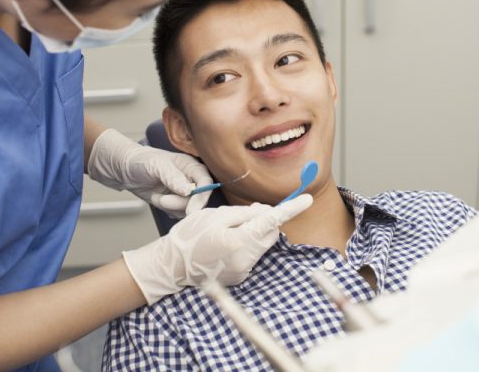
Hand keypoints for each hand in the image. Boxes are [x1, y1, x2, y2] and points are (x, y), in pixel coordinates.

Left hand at [88, 129, 213, 216]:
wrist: (124, 170)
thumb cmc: (141, 161)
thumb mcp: (156, 165)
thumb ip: (173, 176)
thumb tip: (189, 191)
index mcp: (191, 166)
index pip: (206, 182)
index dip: (202, 195)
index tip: (191, 208)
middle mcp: (191, 179)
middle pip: (199, 199)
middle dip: (181, 203)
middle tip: (163, 200)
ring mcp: (184, 192)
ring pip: (189, 209)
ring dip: (171, 207)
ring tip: (156, 197)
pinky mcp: (175, 203)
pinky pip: (179, 214)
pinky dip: (168, 211)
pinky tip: (158, 200)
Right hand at [122, 194, 312, 303]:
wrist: (172, 265)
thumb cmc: (190, 236)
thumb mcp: (216, 215)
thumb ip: (245, 213)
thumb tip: (266, 212)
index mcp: (240, 241)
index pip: (272, 221)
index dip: (291, 209)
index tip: (306, 200)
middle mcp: (245, 260)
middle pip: (269, 233)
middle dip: (263, 221)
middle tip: (240, 215)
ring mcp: (243, 271)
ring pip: (261, 245)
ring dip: (253, 234)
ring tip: (226, 232)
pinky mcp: (240, 277)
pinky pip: (252, 255)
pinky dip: (245, 246)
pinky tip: (225, 245)